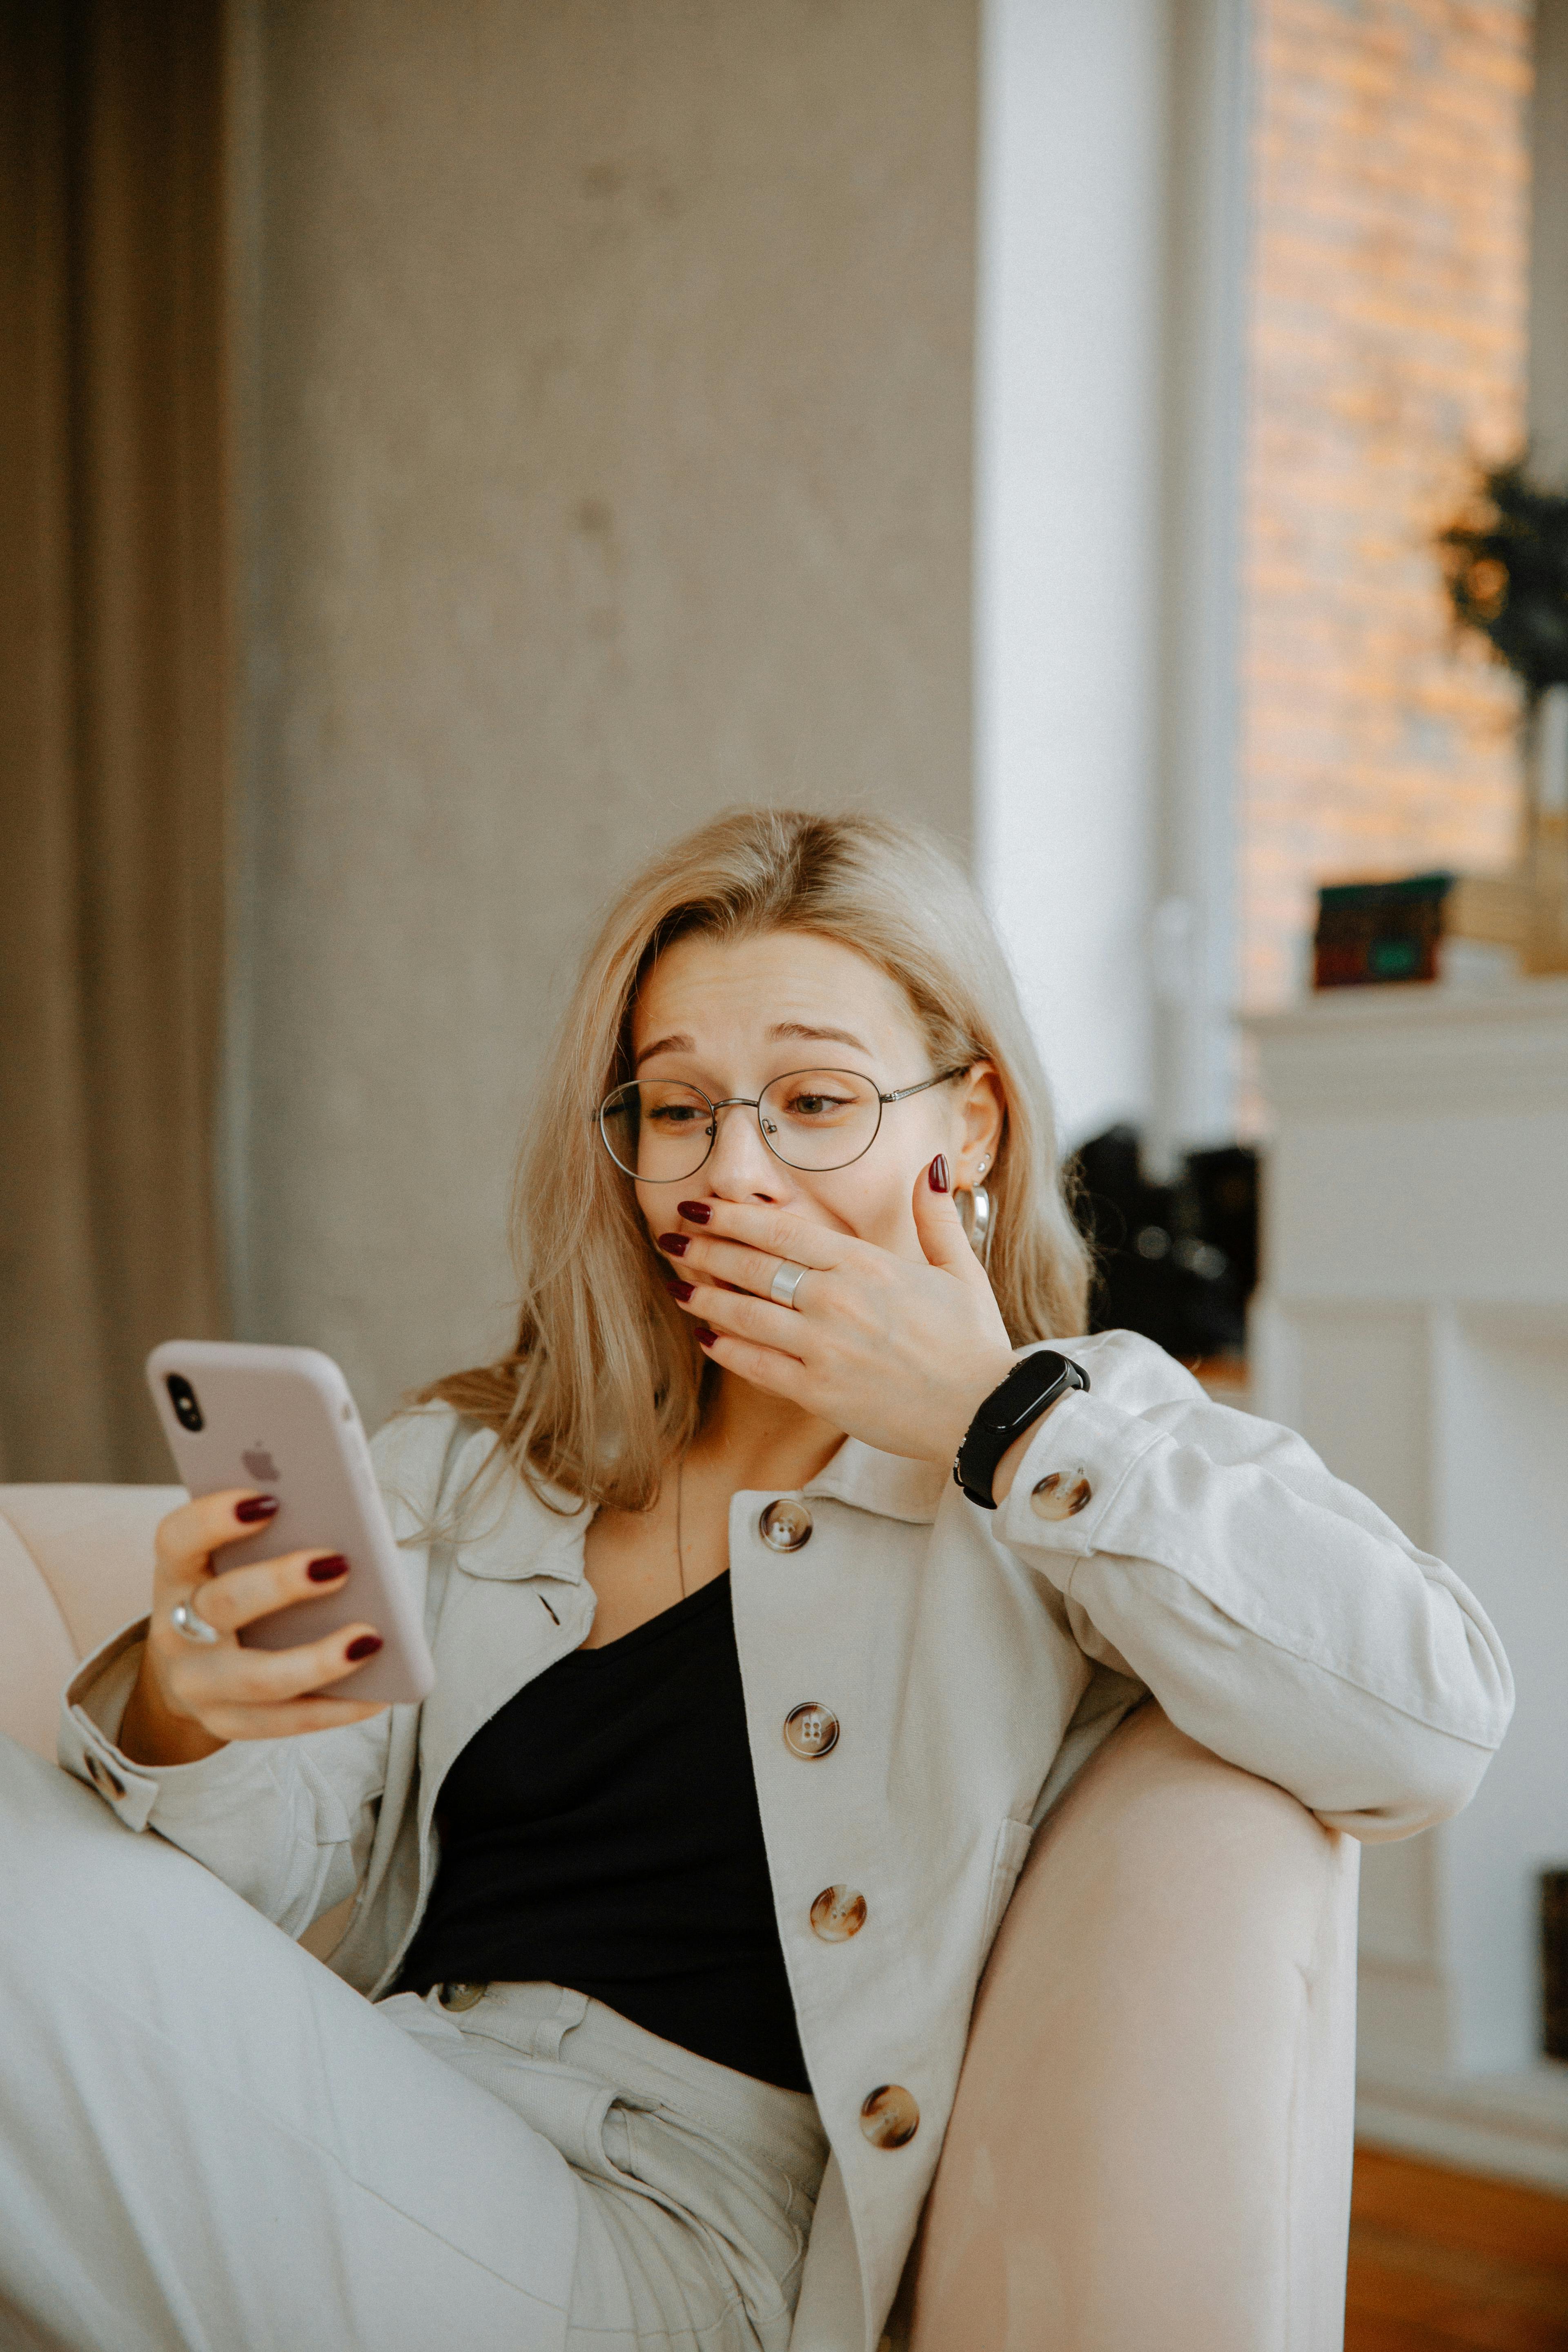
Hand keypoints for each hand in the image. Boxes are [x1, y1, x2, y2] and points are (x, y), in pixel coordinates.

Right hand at [118, 1491, 390, 1766]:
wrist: (186, 1669)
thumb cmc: (228, 1590)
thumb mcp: (227, 1560)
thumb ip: (267, 1535)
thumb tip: (341, 1516)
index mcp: (176, 1573)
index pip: (177, 1539)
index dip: (214, 1518)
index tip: (269, 1500)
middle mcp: (176, 1630)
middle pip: (224, 1604)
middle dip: (281, 1583)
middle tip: (339, 1563)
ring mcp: (199, 1684)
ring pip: (257, 1677)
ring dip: (318, 1658)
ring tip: (370, 1638)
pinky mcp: (227, 1723)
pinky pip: (286, 1722)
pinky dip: (336, 1708)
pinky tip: (378, 1692)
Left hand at [656, 1159, 1017, 1464]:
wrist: (985, 1412)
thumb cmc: (974, 1342)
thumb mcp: (960, 1270)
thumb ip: (935, 1217)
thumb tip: (929, 1166)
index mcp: (866, 1265)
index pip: (781, 1232)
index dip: (732, 1217)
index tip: (700, 1207)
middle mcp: (836, 1300)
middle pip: (752, 1267)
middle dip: (704, 1249)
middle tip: (670, 1238)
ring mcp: (823, 1347)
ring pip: (744, 1314)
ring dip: (703, 1297)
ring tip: (674, 1285)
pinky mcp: (818, 1391)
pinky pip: (757, 1365)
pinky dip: (726, 1348)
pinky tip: (705, 1337)